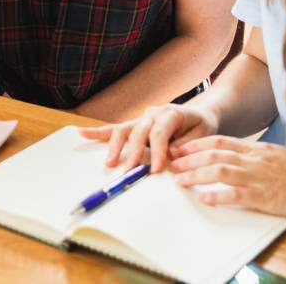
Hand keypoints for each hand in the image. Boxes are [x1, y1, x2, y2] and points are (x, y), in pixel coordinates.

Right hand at [78, 104, 217, 172]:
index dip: (156, 151)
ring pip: (123, 129)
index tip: (156, 169)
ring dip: (115, 147)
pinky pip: (114, 128)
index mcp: (171, 114)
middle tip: (130, 172)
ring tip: (110, 163)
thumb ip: (188, 144)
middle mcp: (153, 113)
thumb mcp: (203, 134)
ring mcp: (141, 118)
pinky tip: (82, 133)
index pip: (159, 132)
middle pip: (138, 132)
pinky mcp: (135, 125)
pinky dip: (98, 132)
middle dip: (133, 153)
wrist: (201, 113)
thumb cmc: (201, 125)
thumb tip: (172, 154)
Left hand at [169, 135, 285, 219]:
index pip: (219, 141)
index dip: (195, 144)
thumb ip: (254, 156)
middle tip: (170, 164)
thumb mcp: (277, 156)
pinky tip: (205, 198)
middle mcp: (255, 159)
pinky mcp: (266, 196)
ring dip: (196, 175)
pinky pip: (237, 194)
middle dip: (189, 158)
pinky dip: (219, 196)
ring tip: (179, 180)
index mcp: (256, 149)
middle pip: (214, 153)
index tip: (179, 147)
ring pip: (220, 170)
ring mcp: (259, 176)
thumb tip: (233, 158)